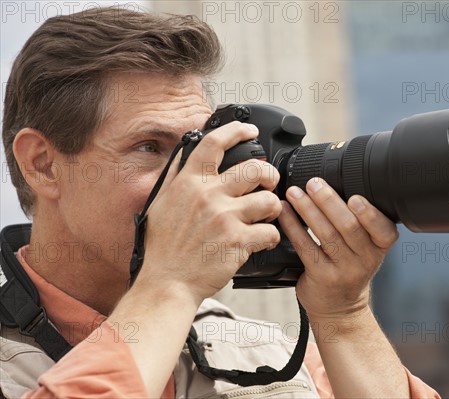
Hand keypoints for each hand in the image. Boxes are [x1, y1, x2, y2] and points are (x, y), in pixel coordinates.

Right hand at [139, 122, 281, 301]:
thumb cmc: (164, 247)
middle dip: (269, 174)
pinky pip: (271, 231)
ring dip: (273, 208)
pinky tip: (263, 240)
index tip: (249, 129)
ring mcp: (224, 218)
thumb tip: (186, 152)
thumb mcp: (160, 204)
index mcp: (189, 183)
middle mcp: (208, 196)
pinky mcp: (238, 242)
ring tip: (267, 215)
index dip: (237, 130)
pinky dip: (271, 236)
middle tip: (269, 183)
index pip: (215, 143)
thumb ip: (176, 177)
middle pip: (255, 168)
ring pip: (269, 200)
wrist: (167, 282)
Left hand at [278, 177, 398, 320]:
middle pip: (349, 227)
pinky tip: (285, 213)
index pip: (383, 230)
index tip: (355, 197)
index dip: (370, 214)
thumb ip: (360, 222)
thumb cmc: (350, 270)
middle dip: (329, 202)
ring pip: (326, 235)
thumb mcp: (366, 248)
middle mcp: (365, 260)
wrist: (340, 308)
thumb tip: (335, 183)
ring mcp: (343, 271)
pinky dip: (293, 226)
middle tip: (315, 183)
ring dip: (308, 210)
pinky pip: (306, 247)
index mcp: (379, 248)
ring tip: (295, 192)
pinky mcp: (321, 277)